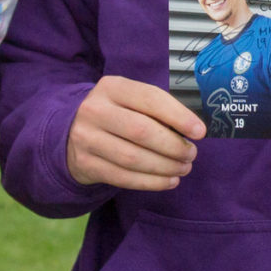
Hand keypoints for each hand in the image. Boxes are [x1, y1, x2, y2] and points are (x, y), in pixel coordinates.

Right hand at [67, 75, 201, 189]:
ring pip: (133, 158)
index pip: (150, 99)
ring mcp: (86, 138)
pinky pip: (123, 177)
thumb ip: (156, 109)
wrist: (71, 132)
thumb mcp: (129, 100)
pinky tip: (169, 181)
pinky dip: (151, 182)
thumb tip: (193, 130)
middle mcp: (94, 110)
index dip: (178, 116)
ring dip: (165, 167)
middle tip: (191, 154)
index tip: (200, 132)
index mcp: (111, 87)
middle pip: (142, 131)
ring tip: (183, 168)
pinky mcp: (85, 164)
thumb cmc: (116, 114)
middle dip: (174, 146)